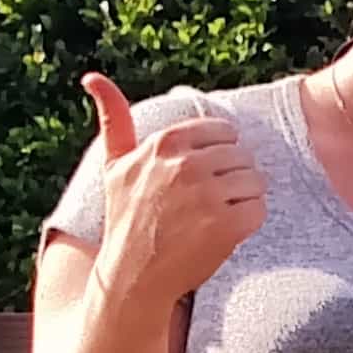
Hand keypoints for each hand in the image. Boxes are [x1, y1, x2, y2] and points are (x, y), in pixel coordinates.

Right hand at [72, 75, 265, 316]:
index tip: (201, 177)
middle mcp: (186, 165)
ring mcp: (207, 196)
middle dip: (230, 177)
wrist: (133, 277)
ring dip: (242, 199)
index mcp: (165, 144)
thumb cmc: (125, 219)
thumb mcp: (115, 165)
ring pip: (254, 180)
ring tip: (215, 217)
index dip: (217, 155)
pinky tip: (224, 232)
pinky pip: (259, 209)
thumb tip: (93, 76)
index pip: (222, 131)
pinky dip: (249, 222)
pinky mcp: (226, 226)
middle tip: (207, 203)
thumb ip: (113, 118)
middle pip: (241, 155)